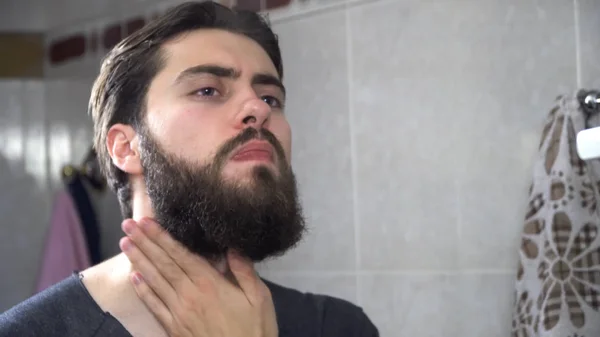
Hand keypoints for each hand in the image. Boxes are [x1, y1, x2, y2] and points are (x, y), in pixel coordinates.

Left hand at [118, 218, 277, 336]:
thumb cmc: (254, 331)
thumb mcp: (260, 299)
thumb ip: (245, 271)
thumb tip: (232, 246)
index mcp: (210, 284)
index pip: (180, 254)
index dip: (162, 237)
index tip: (146, 221)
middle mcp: (189, 295)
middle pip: (163, 264)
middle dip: (144, 242)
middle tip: (127, 225)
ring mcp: (178, 313)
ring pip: (154, 281)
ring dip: (138, 261)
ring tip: (124, 244)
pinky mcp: (174, 329)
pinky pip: (154, 306)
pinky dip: (142, 291)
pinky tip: (133, 278)